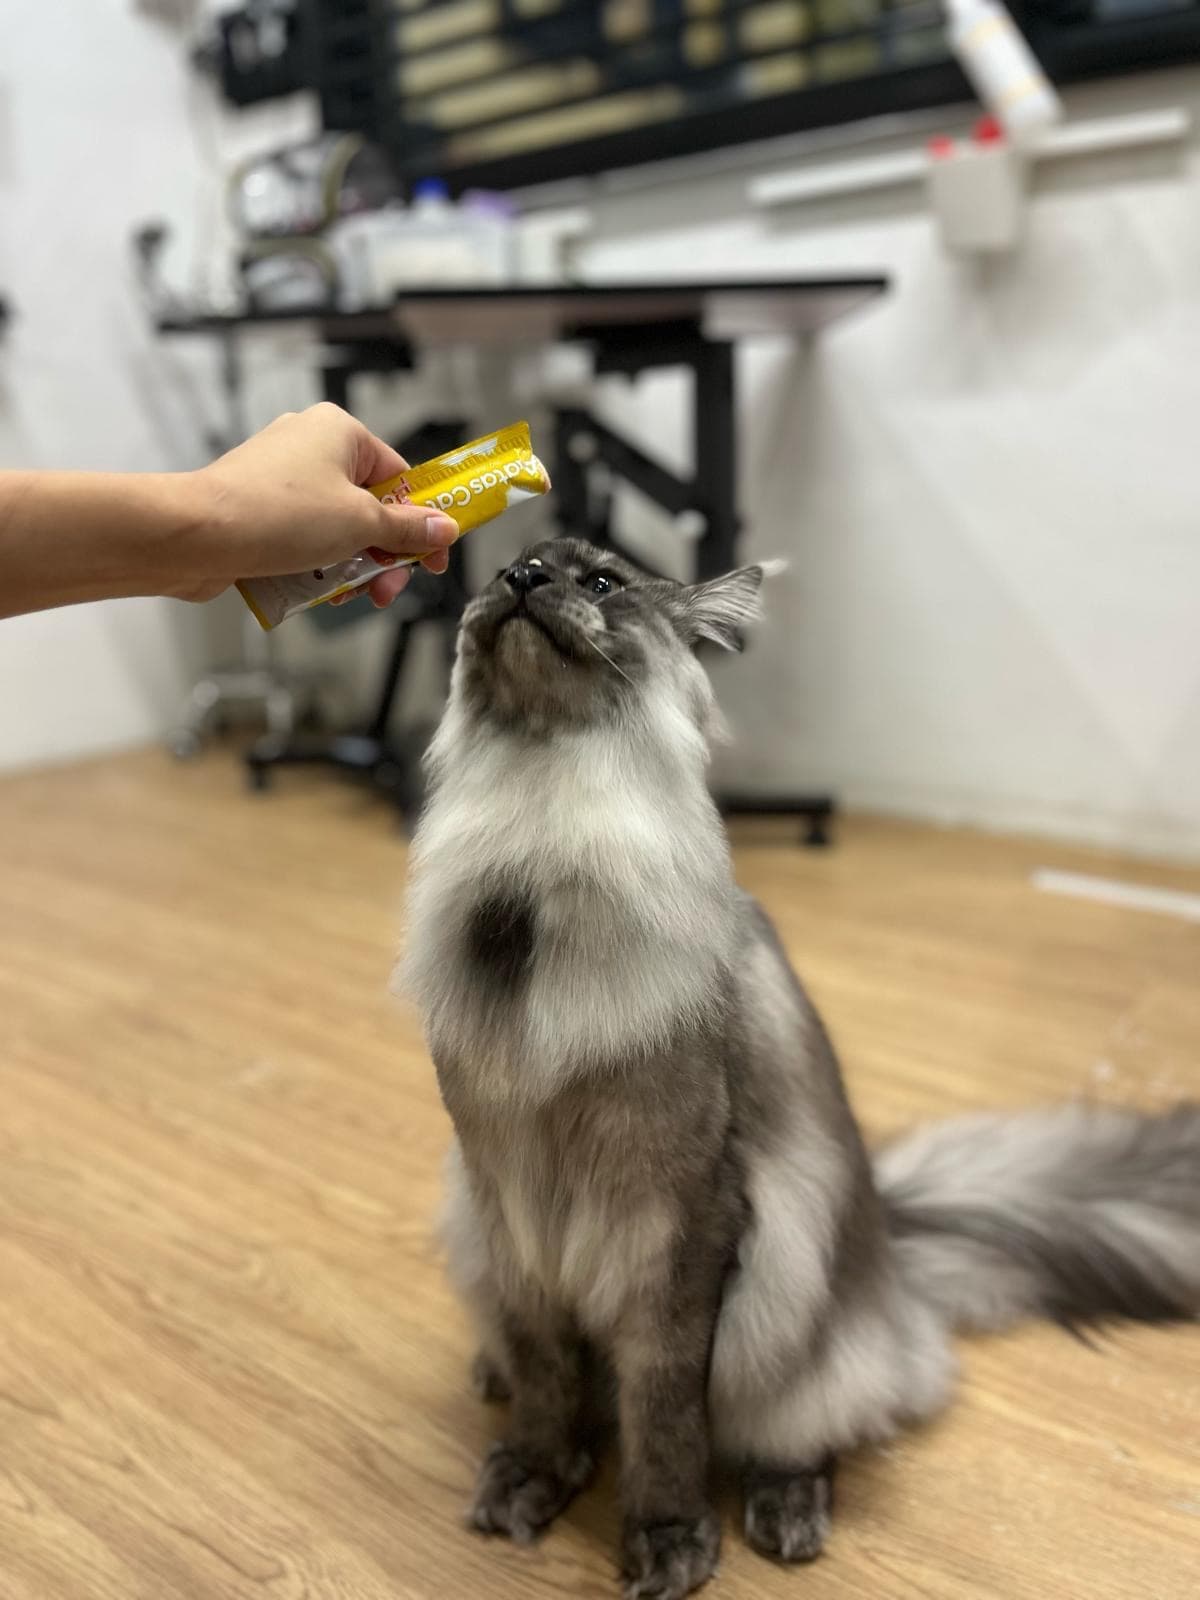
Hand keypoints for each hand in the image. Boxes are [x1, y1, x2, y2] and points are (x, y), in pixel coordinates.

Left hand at [188, 403, 457, 607]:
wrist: (194, 535)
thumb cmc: (278, 515)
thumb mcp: (360, 525)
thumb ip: (406, 529)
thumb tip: (444, 527)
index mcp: (340, 431)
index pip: (400, 477)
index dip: (421, 522)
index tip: (432, 559)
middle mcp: (310, 445)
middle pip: (370, 507)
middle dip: (381, 555)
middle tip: (385, 590)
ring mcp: (280, 477)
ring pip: (337, 529)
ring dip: (348, 567)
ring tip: (343, 594)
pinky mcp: (258, 507)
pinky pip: (303, 538)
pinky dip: (315, 566)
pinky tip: (313, 589)